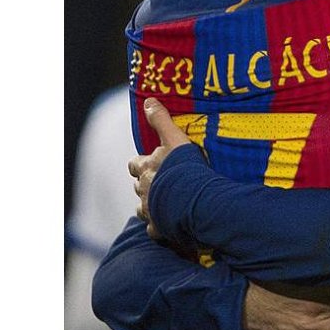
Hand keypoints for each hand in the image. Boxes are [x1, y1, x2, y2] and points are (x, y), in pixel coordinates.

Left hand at [128, 97, 192, 238]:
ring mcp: (150, 210)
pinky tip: (170, 224)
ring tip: (167, 203)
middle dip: (146, 184)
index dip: (140, 163)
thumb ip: (161, 120)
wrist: (194, 200)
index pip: (134, 164)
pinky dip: (160, 226)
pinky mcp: (159, 228)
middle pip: (137, 186)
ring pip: (143, 208)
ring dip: (151, 205)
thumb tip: (148, 101)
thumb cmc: (184, 168)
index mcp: (146, 168)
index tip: (149, 162)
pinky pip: (155, 229)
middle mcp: (143, 189)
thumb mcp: (175, 138)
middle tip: (162, 182)